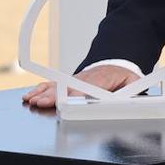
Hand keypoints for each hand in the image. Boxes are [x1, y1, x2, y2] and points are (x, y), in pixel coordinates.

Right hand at [21, 63, 140, 108]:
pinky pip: (54, 84)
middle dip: (54, 95)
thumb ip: (132, 91)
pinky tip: (31, 95)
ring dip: (44, 93)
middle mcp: (86, 79)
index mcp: (102, 79)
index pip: (88, 87)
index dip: (77, 94)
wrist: (117, 63)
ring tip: (32, 100)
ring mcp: (76, 79)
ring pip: (58, 86)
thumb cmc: (124, 76)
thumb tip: (130, 99)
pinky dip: (41, 89)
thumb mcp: (133, 82)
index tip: (68, 99)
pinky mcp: (69, 82)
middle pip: (68, 88)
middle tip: (41, 102)